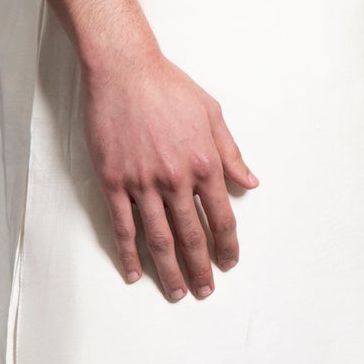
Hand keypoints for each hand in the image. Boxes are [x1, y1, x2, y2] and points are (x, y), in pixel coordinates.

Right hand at [83, 47, 258, 299]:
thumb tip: (250, 182)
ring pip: (159, 238)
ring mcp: (142, 182)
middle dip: (201, 268)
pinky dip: (130, 253)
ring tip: (177, 293)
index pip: (222, 217)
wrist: (123, 70)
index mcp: (204, 162)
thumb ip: (231, 153)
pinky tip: (135, 273)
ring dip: (170, 271)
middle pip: (192, 235)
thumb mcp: (212, 114)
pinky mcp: (114, 181)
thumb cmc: (168, 86)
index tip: (229, 263)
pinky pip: (123, 225)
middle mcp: (175, 178)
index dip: (227, 245)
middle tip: (206, 291)